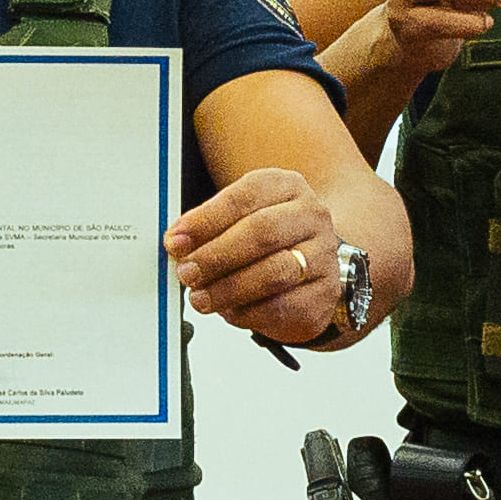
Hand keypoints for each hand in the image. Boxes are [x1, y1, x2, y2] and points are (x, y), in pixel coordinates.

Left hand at [169, 170, 349, 346]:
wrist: (313, 263)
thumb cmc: (269, 239)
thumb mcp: (238, 220)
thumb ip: (208, 229)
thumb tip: (177, 243)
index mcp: (286, 186)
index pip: (243, 197)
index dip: (205, 221)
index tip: (176, 240)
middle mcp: (310, 217)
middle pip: (262, 232)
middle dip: (216, 256)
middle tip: (188, 272)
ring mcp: (323, 256)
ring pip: (275, 273)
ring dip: (229, 288)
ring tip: (201, 297)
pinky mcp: (323, 294)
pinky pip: (283, 307)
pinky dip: (249, 312)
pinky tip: (230, 311)